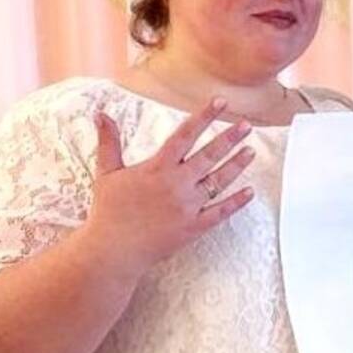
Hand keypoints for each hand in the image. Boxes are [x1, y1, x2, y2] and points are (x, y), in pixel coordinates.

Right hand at [84, 98, 255, 275]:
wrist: (112, 251)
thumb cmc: (108, 211)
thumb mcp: (106, 172)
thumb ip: (109, 141)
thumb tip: (100, 113)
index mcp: (157, 167)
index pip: (185, 134)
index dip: (204, 116)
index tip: (220, 102)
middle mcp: (176, 183)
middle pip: (209, 155)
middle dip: (230, 138)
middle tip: (247, 125)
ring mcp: (188, 206)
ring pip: (219, 181)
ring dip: (237, 165)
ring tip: (251, 151)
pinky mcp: (194, 227)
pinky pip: (220, 212)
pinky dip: (237, 202)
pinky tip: (250, 191)